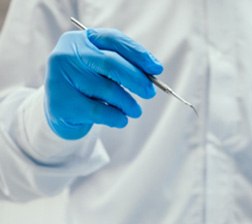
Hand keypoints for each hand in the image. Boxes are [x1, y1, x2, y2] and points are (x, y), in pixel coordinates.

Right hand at [44, 28, 163, 139]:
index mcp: (80, 40)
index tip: (157, 68)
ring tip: (135, 111)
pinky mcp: (62, 103)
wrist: (61, 112)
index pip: (113, 40)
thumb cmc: (89, 87)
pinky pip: (100, 111)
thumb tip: (154, 71)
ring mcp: (61, 78)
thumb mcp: (102, 70)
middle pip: (111, 63)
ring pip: (108, 90)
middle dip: (137, 79)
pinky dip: (117, 117)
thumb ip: (124, 65)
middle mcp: (67, 54)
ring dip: (128, 103)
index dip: (138, 53)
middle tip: (150, 93)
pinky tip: (121, 120)